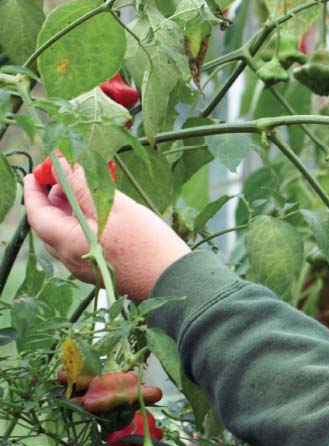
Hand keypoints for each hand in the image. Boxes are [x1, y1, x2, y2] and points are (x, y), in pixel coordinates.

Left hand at [23, 158, 189, 301]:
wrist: (176, 280)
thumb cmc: (148, 245)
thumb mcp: (116, 208)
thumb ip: (84, 186)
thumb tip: (64, 165)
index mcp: (69, 243)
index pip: (37, 214)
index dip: (35, 190)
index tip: (40, 170)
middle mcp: (72, 258)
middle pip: (50, 224)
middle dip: (53, 197)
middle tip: (65, 175)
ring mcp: (86, 266)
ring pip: (67, 232)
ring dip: (70, 209)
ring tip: (85, 189)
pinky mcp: (101, 269)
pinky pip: (82, 241)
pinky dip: (83, 222)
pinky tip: (100, 211)